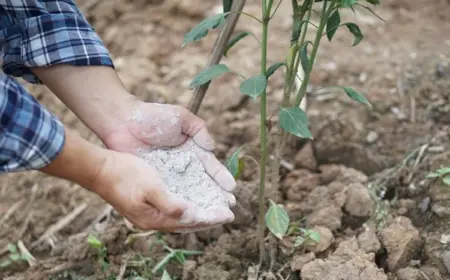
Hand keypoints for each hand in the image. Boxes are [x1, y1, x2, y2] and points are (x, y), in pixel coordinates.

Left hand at [32, 65, 235, 230]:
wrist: (123, 122)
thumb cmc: (153, 117)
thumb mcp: (182, 117)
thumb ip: (199, 129)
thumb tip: (212, 148)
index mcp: (193, 150)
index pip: (211, 167)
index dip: (221, 178)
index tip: (231, 188)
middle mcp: (184, 165)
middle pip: (204, 184)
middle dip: (216, 195)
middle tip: (229, 207)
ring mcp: (170, 175)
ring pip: (189, 193)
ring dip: (202, 204)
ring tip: (214, 215)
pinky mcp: (156, 182)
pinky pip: (170, 195)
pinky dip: (181, 205)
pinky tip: (190, 214)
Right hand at [93, 150, 234, 231]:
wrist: (100, 170)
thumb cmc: (125, 175)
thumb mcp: (150, 187)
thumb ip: (169, 203)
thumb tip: (190, 214)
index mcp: (155, 218)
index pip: (190, 222)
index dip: (211, 218)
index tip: (228, 214)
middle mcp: (153, 220)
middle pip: (187, 223)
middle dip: (208, 219)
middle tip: (226, 214)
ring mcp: (148, 214)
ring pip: (180, 218)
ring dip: (198, 214)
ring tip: (213, 210)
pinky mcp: (145, 205)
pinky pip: (172, 211)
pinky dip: (186, 208)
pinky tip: (191, 202)